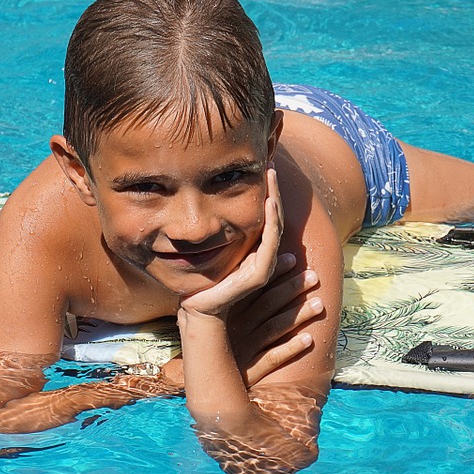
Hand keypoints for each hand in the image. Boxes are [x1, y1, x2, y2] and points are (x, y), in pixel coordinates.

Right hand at [159, 259, 321, 387]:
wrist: (205, 386)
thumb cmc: (216, 346)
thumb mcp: (220, 320)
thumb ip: (234, 298)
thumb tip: (254, 268)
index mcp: (229, 313)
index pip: (254, 287)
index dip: (275, 273)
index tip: (294, 258)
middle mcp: (237, 328)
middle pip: (268, 304)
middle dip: (291, 289)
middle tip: (314, 276)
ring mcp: (244, 349)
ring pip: (274, 328)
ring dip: (297, 316)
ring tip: (319, 305)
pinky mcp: (250, 370)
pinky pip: (272, 358)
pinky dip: (290, 348)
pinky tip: (308, 340)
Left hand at [178, 166, 284, 318]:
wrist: (197, 309)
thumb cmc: (199, 280)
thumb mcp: (209, 247)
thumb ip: (215, 232)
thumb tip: (207, 202)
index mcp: (253, 248)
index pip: (265, 216)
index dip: (267, 193)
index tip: (262, 169)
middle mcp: (261, 254)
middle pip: (274, 216)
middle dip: (274, 190)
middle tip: (270, 165)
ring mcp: (262, 264)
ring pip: (275, 225)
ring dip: (275, 199)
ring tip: (272, 177)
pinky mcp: (258, 274)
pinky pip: (269, 242)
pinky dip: (272, 221)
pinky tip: (269, 203)